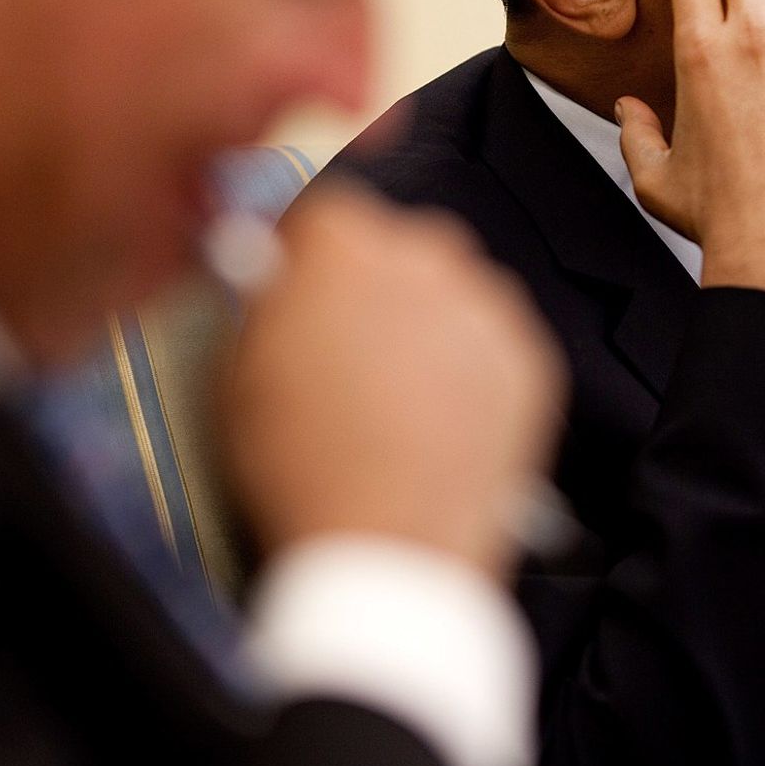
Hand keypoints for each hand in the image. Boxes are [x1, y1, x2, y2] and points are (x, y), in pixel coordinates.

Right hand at [222, 182, 566, 578]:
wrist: (388, 548)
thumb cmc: (306, 467)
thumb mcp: (236, 370)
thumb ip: (261, 298)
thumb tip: (272, 271)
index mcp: (346, 245)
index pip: (324, 217)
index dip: (306, 257)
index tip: (300, 284)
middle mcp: (427, 257)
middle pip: (395, 250)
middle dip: (371, 290)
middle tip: (347, 355)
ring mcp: (486, 308)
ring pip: (451, 295)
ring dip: (425, 327)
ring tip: (394, 400)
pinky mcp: (528, 360)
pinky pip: (492, 344)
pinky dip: (469, 370)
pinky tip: (435, 419)